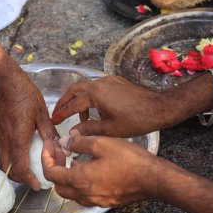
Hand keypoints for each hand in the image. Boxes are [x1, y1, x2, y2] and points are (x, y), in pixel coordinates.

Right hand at [0, 61, 57, 189]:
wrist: (2, 80)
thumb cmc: (23, 93)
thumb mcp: (41, 112)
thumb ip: (48, 131)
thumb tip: (57, 144)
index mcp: (18, 139)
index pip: (21, 168)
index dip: (29, 180)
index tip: (37, 185)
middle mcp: (5, 141)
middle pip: (8, 170)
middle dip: (19, 178)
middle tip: (32, 178)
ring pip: (2, 161)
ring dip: (13, 169)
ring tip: (27, 168)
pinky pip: (1, 151)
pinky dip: (10, 158)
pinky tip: (20, 151)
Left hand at [42, 130, 156, 207]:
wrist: (152, 179)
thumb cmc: (129, 160)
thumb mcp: (101, 143)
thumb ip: (79, 142)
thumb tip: (66, 141)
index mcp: (79, 179)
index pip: (50, 172)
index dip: (45, 156)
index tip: (49, 144)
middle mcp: (84, 194)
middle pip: (57, 184)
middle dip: (54, 166)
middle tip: (59, 151)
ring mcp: (95, 200)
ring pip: (70, 191)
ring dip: (65, 175)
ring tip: (71, 158)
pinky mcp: (105, 200)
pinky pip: (83, 194)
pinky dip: (78, 182)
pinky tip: (87, 168)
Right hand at [51, 76, 168, 137]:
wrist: (159, 108)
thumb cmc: (135, 120)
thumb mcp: (108, 129)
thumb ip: (88, 129)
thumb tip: (72, 133)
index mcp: (95, 94)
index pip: (73, 105)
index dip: (62, 114)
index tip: (54, 121)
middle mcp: (99, 83)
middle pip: (74, 89)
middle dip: (65, 101)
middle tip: (58, 113)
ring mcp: (108, 80)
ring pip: (85, 86)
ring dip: (78, 99)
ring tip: (78, 116)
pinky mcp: (116, 81)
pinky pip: (96, 86)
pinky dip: (90, 96)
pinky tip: (93, 108)